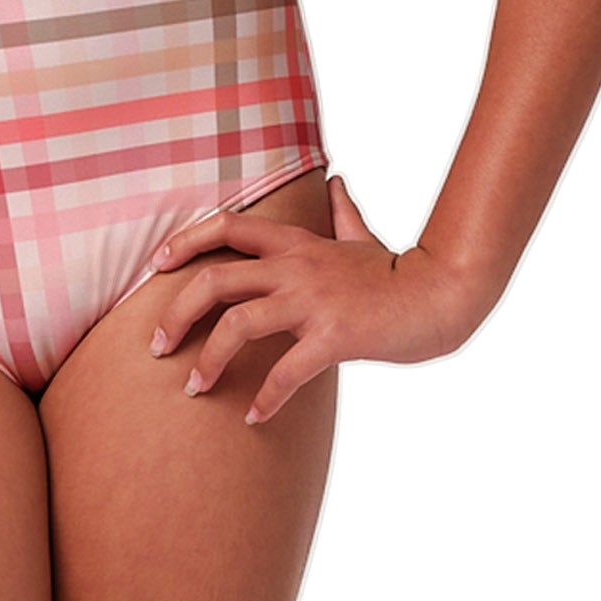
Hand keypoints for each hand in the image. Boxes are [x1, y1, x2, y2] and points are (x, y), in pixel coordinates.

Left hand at [144, 172, 491, 423]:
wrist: (444, 295)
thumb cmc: (401, 274)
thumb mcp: (364, 238)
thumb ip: (343, 212)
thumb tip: (335, 183)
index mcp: (298, 244)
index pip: (226, 227)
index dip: (185, 242)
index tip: (156, 266)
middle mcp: (297, 267)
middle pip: (214, 280)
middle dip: (175, 314)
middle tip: (158, 346)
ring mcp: (314, 301)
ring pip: (238, 325)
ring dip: (208, 361)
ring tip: (194, 388)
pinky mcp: (335, 336)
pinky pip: (285, 371)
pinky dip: (264, 399)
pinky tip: (253, 417)